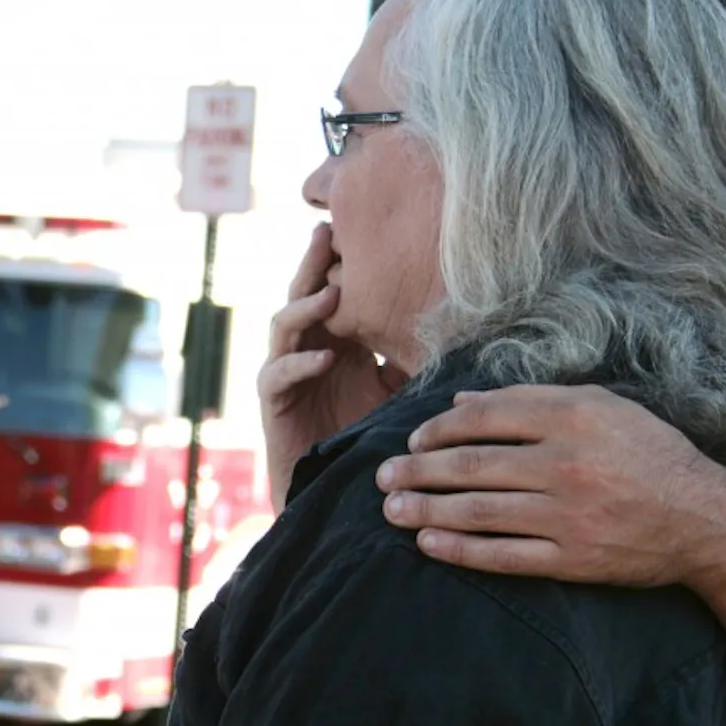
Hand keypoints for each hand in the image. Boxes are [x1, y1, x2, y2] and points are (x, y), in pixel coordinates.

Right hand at [258, 223, 405, 512]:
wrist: (337, 494)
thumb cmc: (368, 441)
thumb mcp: (399, 394)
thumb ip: (409, 361)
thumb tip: (451, 331)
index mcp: (338, 341)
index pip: (334, 290)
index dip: (342, 262)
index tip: (365, 231)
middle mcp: (308, 349)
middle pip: (304, 294)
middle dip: (313, 263)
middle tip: (328, 232)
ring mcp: (287, 373)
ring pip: (284, 326)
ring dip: (306, 307)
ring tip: (331, 292)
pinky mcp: (273, 402)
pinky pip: (277, 375)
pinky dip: (299, 363)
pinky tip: (323, 358)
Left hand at [373, 384, 725, 587]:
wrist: (706, 521)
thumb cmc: (649, 454)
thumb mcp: (602, 407)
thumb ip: (533, 399)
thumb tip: (461, 402)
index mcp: (573, 417)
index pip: (487, 417)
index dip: (440, 428)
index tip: (414, 439)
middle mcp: (567, 464)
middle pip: (472, 465)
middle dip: (418, 471)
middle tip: (382, 477)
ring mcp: (568, 515)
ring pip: (480, 511)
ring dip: (427, 510)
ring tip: (391, 510)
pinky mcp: (573, 560)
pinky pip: (504, 556)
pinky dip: (461, 550)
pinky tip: (429, 543)